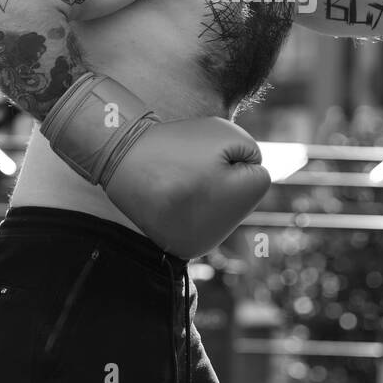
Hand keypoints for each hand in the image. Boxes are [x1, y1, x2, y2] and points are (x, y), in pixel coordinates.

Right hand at [105, 117, 271, 257]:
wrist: (121, 158)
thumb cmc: (177, 142)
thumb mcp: (226, 134)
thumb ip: (253, 156)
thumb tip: (252, 189)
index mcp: (231, 202)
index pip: (261, 177)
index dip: (237, 158)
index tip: (205, 156)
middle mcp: (216, 233)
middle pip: (244, 199)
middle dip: (228, 179)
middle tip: (192, 169)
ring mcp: (197, 246)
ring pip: (227, 213)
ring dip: (213, 195)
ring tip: (182, 184)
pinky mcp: (182, 249)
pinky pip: (207, 225)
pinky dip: (196, 210)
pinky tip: (175, 199)